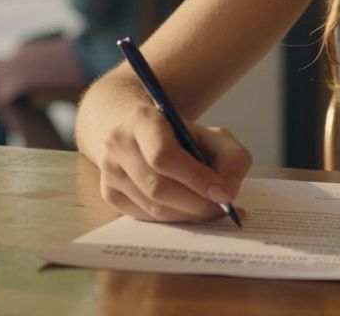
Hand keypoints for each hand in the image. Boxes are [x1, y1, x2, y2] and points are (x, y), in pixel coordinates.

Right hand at [96, 104, 251, 222]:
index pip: (163, 156)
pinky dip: (173, 219)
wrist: (140, 133)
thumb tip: (227, 191)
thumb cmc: (180, 135)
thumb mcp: (212, 135)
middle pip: (156, 187)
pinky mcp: (109, 194)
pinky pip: (146, 217)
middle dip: (195, 203)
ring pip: (152, 207)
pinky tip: (190, 212)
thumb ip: (230, 157)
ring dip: (187, 215)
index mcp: (142, 120)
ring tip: (211, 211)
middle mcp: (118, 144)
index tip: (223, 193)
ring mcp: (109, 171)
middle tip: (222, 208)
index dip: (195, 178)